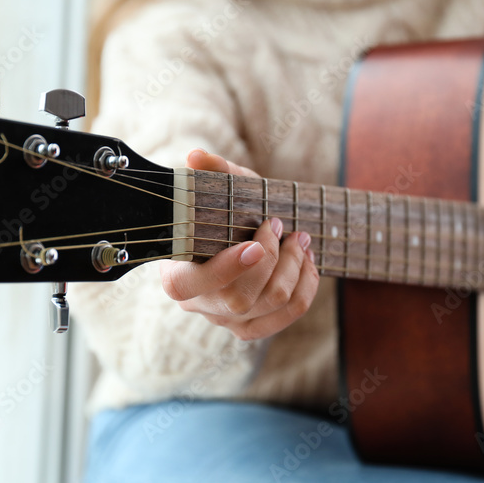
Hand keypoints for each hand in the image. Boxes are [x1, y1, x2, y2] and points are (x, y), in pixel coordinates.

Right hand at [159, 149, 319, 340]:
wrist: (239, 234)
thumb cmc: (224, 211)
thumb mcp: (220, 188)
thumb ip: (211, 172)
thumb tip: (196, 157)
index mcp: (177, 273)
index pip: (191, 285)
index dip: (225, 270)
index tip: (254, 245)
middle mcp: (199, 303)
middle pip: (239, 298)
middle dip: (272, 259)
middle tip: (280, 225)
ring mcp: (226, 318)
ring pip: (269, 304)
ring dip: (294, 268)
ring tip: (300, 238)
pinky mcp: (252, 325)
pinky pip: (287, 316)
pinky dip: (305, 287)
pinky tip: (307, 261)